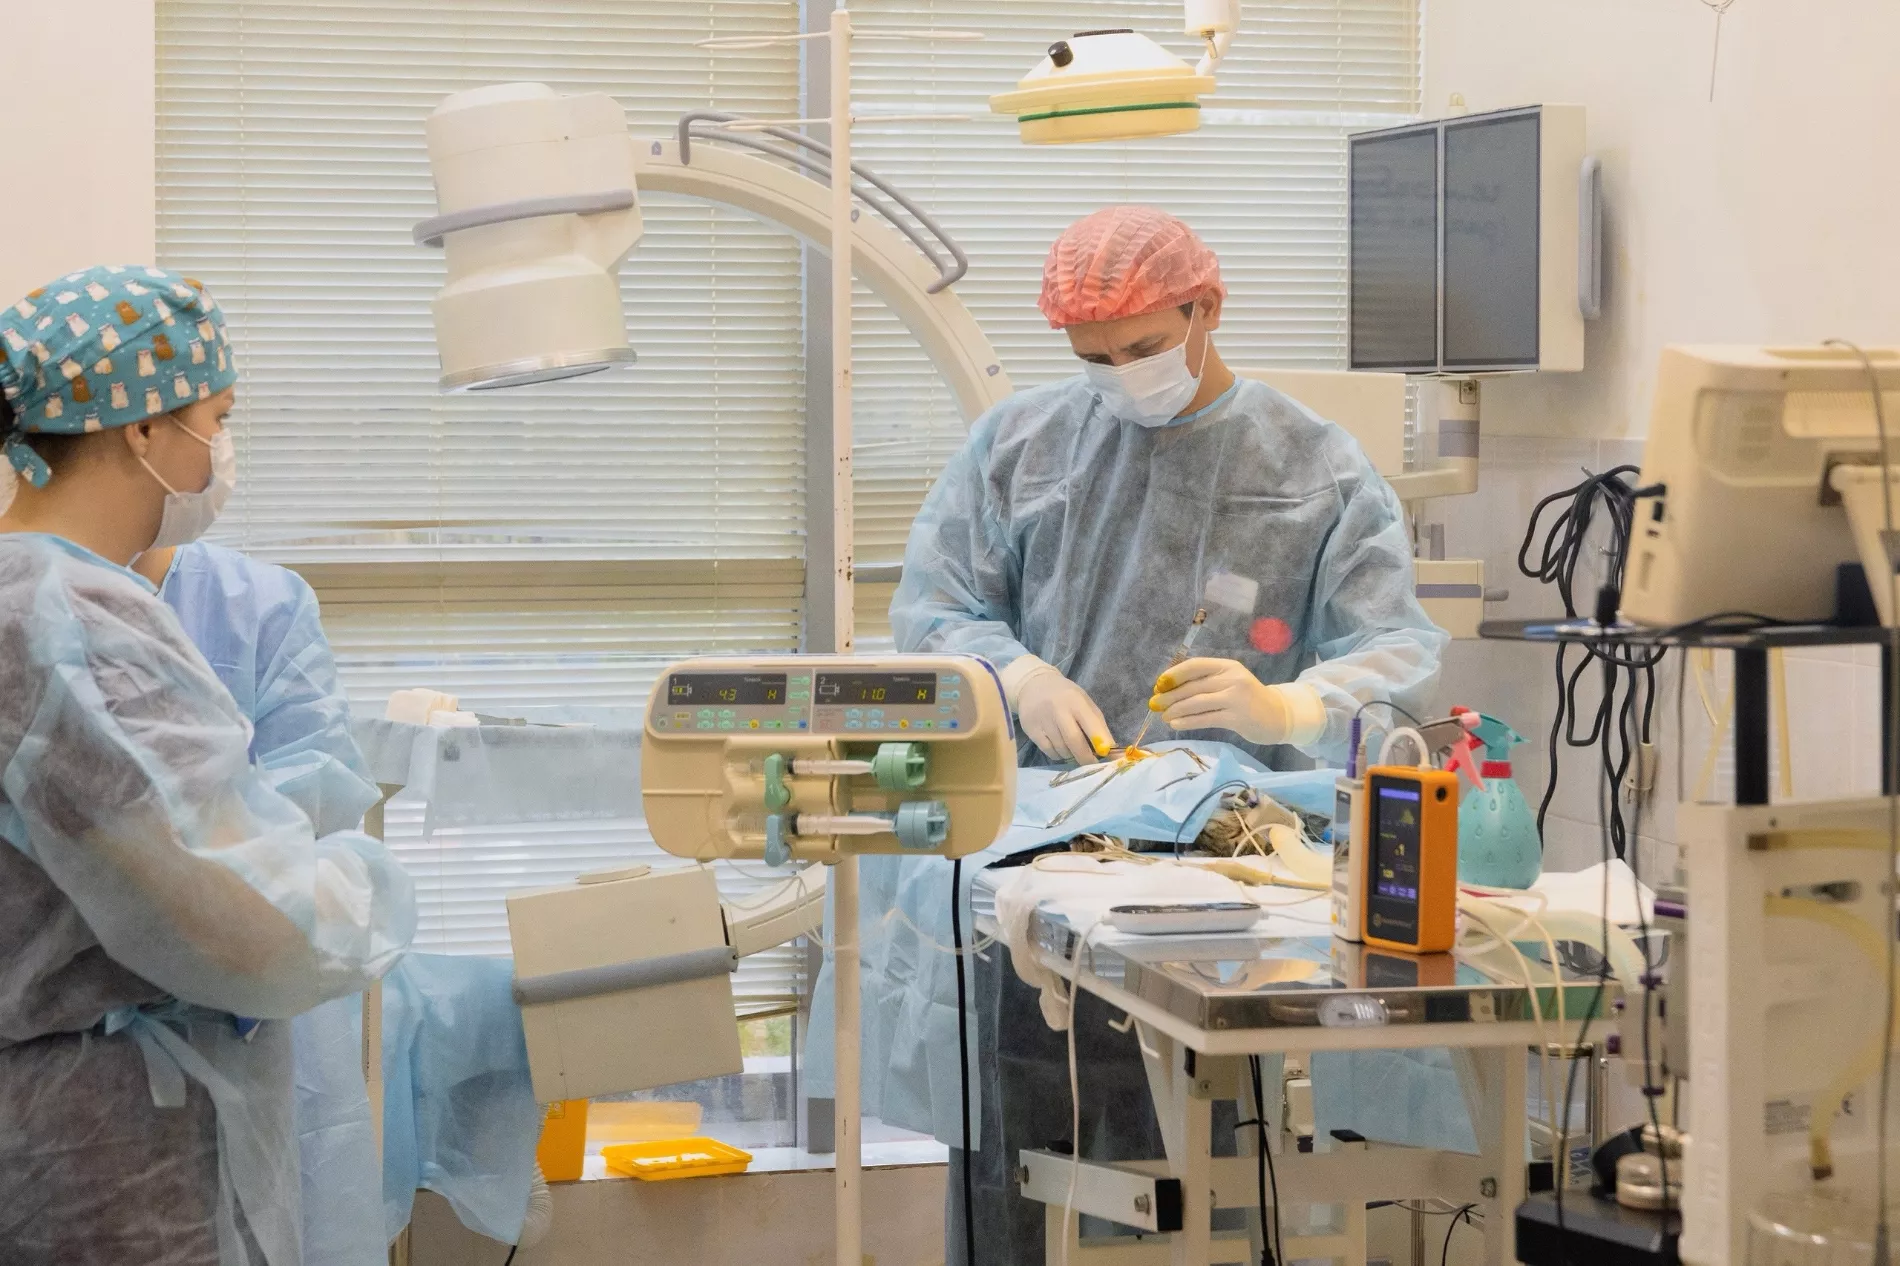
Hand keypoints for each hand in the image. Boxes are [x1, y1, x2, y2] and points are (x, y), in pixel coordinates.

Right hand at [1013, 666, 1114, 764]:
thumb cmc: (1066, 696)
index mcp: (1076, 701)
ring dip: (1072, 756)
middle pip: (1075, 742)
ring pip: (1062, 750)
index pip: (1092, 726)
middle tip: (1092, 765)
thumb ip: (1098, 725)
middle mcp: (1058, 710)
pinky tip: (1061, 749)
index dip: (1102, 744)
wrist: (1033, 686)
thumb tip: (1110, 750)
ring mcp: (1043, 721)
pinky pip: (1049, 752)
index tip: (1109, 758)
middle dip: (1086, 758)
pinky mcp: (1031, 731)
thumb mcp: (1084, 703)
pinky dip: (1058, 755)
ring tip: (1074, 751)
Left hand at [1150, 657, 1297, 744]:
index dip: (1174, 674)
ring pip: (1197, 703)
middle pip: (1193, 686)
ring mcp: (1236, 698)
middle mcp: (1232, 679)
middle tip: (1154, 704)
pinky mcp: (1237, 718)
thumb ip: (1206, 682)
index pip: (1195, 665)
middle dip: (1170, 696)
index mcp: (1227, 666)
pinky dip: (1187, 722)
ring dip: (1176, 710)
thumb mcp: (1229, 681)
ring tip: (1163, 716)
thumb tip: (1168, 688)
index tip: (1159, 684)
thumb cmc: (1247, 698)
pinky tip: (1176, 724)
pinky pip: (1205, 719)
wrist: (1277, 715)